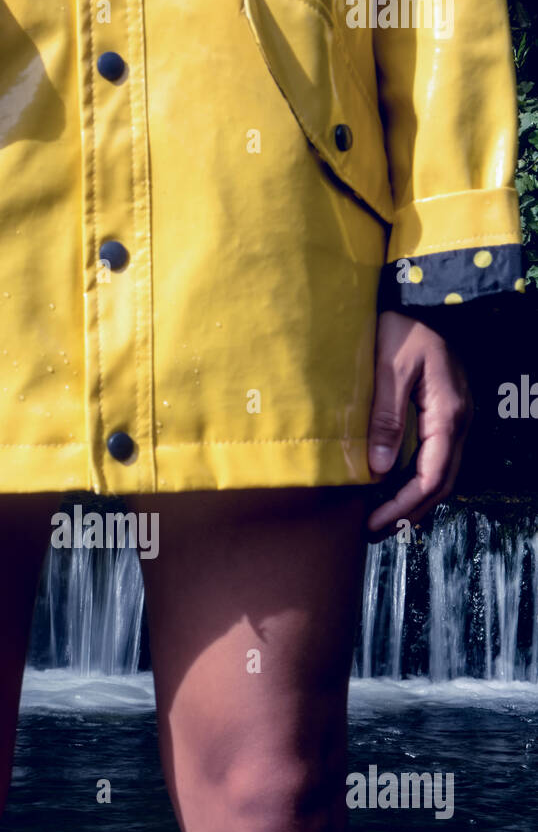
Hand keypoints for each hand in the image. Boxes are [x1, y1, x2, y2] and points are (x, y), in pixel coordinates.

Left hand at [365, 310, 472, 541]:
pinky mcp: (444, 417)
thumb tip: (379, 470)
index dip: (403, 505)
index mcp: (448, 413)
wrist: (421, 300)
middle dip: (408, 513)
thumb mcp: (388, 367)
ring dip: (413, 502)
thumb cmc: (403, 327)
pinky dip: (415, 482)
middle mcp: (458, 422)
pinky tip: (389, 491)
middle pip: (441, 484)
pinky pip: (435, 459)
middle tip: (372, 531)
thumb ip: (385, 417)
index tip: (372, 522)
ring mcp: (454, 420)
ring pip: (441, 475)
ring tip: (378, 520)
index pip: (431, 476)